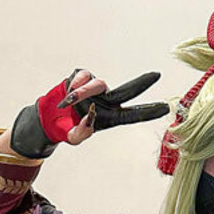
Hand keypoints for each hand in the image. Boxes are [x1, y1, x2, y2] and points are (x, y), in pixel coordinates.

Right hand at [11, 68, 168, 156]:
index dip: (148, 111)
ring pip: (99, 84)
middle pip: (128, 91)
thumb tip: (90, 115)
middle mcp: (106, 101)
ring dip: (85, 92)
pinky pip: (83, 76)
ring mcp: (95, 88)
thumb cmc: (65, 129)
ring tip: (70, 100)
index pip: (132, 115)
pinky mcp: (81, 77)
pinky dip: (76, 84)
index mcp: (110, 118)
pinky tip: (67, 93)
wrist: (47, 119)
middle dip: (142, 84)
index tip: (165, 107)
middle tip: (156, 75)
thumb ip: (82, 133)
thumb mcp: (73, 138)